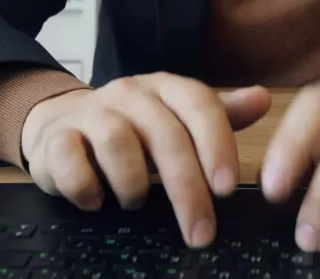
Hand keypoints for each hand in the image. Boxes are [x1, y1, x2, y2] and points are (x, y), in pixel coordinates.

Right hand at [21, 73, 271, 247]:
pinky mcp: (56, 138)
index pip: (198, 104)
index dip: (216, 144)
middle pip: (164, 135)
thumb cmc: (130, 129)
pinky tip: (97, 200)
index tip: (227, 188)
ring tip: (135, 203)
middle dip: (186, 189)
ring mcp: (89, 112)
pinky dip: (88, 189)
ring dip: (133, 184)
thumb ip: (219, 114)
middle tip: (200, 232)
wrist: (59, 125)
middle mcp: (128, 93)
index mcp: (163, 87)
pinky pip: (71, 162)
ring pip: (117, 142)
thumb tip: (263, 99)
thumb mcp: (175, 119)